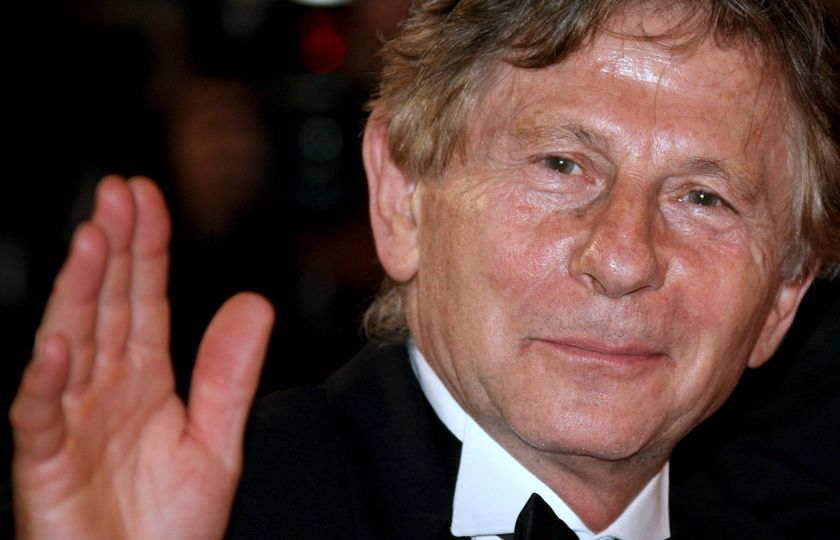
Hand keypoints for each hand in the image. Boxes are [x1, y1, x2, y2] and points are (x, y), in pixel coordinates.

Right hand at [9, 176, 273, 538]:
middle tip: (117, 192)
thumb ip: (229, 374)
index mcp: (145, 380)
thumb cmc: (170, 525)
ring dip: (80, 293)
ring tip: (93, 241)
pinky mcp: (45, 467)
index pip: (145, 299)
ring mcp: (71, 423)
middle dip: (112, 249)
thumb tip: (253, 303)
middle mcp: (104, 390)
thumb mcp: (215, 441)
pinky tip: (57, 345)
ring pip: (71, 344)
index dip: (146, 249)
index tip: (148, 197)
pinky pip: (42, 419)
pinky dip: (46, 383)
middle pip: (106, 306)